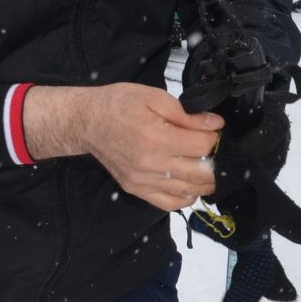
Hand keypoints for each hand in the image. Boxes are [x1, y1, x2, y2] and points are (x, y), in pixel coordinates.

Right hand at [23, 83, 222, 211]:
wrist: (86, 122)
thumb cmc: (118, 105)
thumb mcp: (154, 97)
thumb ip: (187, 114)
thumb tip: (215, 124)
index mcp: (156, 138)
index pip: (202, 147)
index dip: (213, 137)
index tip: (211, 129)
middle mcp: (150, 164)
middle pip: (201, 174)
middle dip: (214, 161)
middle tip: (212, 149)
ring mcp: (142, 181)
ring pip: (188, 191)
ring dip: (204, 181)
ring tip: (206, 166)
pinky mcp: (136, 189)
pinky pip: (169, 204)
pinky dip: (186, 197)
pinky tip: (189, 184)